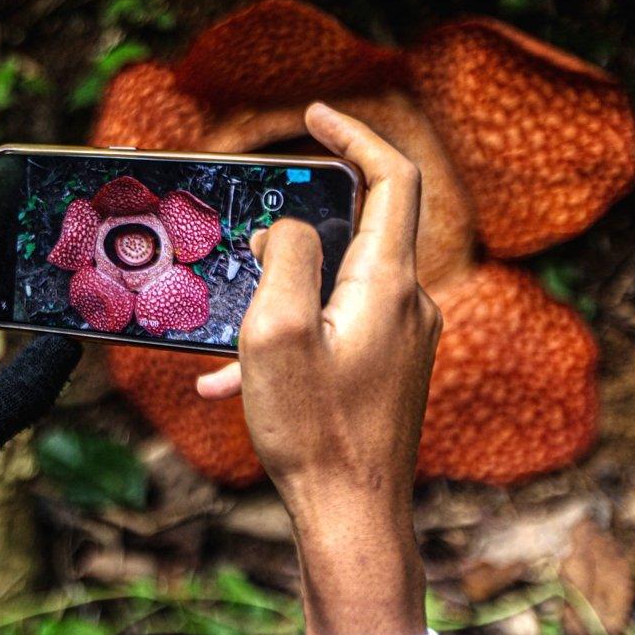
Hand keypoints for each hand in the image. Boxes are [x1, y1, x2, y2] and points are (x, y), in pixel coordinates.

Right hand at [197, 103, 440, 634]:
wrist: (353, 520)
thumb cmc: (314, 432)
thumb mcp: (276, 332)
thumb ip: (286, 257)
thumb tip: (288, 227)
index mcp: (386, 282)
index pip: (392, 178)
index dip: (354, 135)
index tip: (314, 114)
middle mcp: (406, 303)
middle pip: (362, 226)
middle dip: (299, 218)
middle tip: (249, 224)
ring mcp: (400, 339)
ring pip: (337, 281)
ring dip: (281, 288)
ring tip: (228, 323)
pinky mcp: (386, 370)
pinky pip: (333, 328)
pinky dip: (288, 335)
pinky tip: (232, 377)